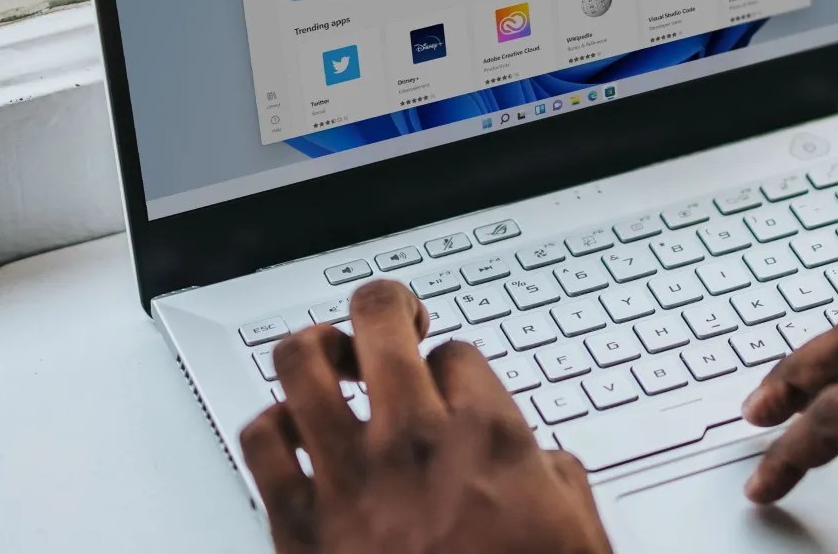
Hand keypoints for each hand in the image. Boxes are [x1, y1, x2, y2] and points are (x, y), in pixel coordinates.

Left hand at [239, 280, 611, 553]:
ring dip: (317, 347)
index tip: (455, 383)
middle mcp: (412, 442)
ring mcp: (347, 479)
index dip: (454, 363)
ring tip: (329, 354)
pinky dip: (270, 423)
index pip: (458, 352)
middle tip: (392, 318)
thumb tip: (543, 460)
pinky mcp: (297, 524)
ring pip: (302, 361)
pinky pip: (259, 440)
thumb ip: (559, 482)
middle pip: (378, 319)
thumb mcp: (578, 538)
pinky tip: (289, 428)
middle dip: (386, 306)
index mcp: (489, 437)